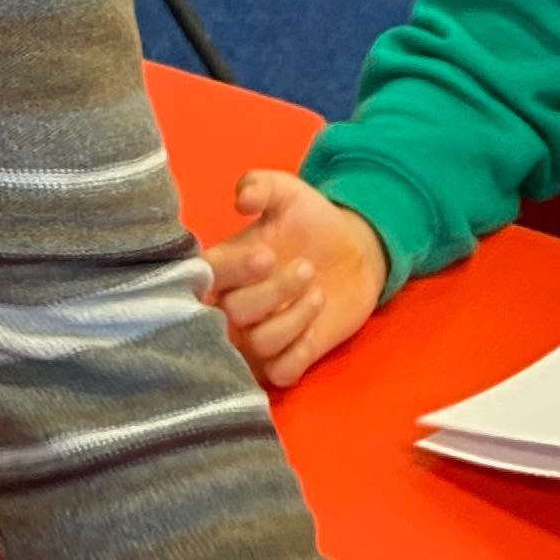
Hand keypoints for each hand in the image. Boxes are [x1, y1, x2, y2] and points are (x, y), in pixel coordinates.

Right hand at [202, 169, 386, 387]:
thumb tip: (241, 199)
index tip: (267, 254)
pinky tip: (315, 332)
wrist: (354, 251)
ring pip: (258, 345)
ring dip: (293, 319)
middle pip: (232, 316)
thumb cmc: (310, 221)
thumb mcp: (287, 193)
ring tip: (317, 292)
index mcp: (224, 268)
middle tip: (306, 268)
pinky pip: (280, 373)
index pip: (205, 279)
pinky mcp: (286, 360)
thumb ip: (261, 186)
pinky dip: (299, 354)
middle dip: (273, 293)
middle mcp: (232, 306)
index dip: (233, 273)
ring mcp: (258, 336)